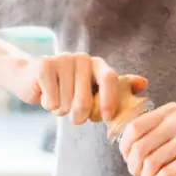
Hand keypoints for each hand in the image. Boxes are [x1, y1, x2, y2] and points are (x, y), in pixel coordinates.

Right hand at [11, 53, 147, 124]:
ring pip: (66, 104)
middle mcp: (82, 58)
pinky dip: (48, 105)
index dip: (109, 101)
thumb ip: (117, 89)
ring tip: (58, 100)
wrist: (31, 78)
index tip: (106, 117)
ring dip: (61, 110)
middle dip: (79, 116)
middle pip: (85, 101)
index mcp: (98, 64)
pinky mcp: (44, 64)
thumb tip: (144, 83)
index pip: (110, 79)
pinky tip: (46, 95)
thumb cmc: (67, 89)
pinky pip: (51, 99)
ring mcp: (63, 59)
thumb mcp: (93, 90)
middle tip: (74, 116)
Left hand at [118, 103, 175, 175]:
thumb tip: (133, 149)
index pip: (134, 127)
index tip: (127, 158)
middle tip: (138, 175)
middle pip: (139, 147)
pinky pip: (167, 173)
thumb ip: (163, 128)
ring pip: (151, 162)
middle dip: (133, 165)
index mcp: (172, 111)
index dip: (125, 146)